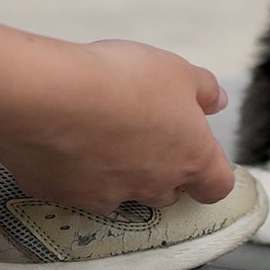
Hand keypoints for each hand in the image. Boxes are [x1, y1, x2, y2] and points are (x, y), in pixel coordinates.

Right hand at [0, 34, 235, 212]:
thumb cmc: (124, 81)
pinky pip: (78, 190)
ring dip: (120, 174)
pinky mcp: (65, 197)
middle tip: (147, 135)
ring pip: (124, 195)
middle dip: (164, 170)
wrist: (52, 98)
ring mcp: (107, 197)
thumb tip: (217, 101)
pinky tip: (67, 142)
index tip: (202, 157)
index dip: (212, 174)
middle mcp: (152, 186)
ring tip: (104, 136)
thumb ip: (204, 90)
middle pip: (169, 191)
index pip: (216, 187)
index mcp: (190, 157)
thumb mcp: (179, 71)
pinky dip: (78, 173)